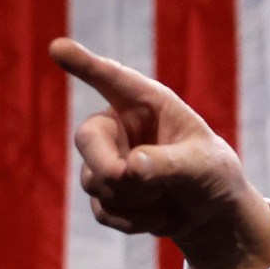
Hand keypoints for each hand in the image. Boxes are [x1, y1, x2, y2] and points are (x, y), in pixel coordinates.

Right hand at [49, 38, 269, 268]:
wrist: (210, 212)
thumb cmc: (211, 173)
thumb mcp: (202, 166)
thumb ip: (169, 164)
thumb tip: (129, 169)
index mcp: (146, 103)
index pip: (111, 79)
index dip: (84, 64)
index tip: (58, 47)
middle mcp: (120, 127)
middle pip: (87, 139)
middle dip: (107, 167)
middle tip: (128, 179)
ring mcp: (107, 160)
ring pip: (95, 181)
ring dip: (133, 200)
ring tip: (166, 199)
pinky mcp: (105, 193)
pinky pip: (103, 209)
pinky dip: (132, 221)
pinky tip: (158, 216)